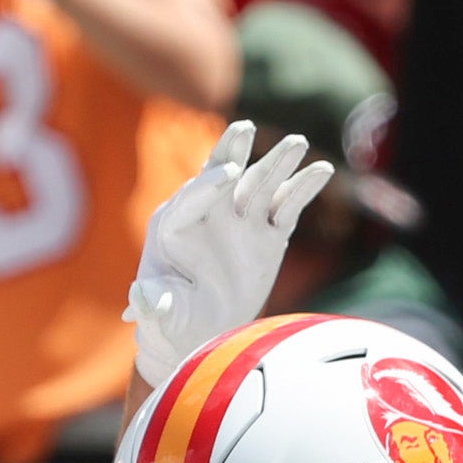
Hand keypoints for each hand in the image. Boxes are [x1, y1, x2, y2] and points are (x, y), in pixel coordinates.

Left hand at [131, 122, 331, 386]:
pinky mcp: (268, 232)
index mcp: (173, 225)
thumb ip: (154, 304)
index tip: (229, 171)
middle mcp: (208, 213)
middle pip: (222, 175)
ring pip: (259, 184)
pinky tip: (322, 170)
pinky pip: (287, 205)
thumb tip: (140, 299)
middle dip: (232, 151)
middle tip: (244, 129)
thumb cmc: (173, 321)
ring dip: (277, 163)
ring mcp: (240, 220)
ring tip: (297, 142)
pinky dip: (303, 188)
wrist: (201, 333)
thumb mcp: (162, 315)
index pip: (192, 197)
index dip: (209, 184)